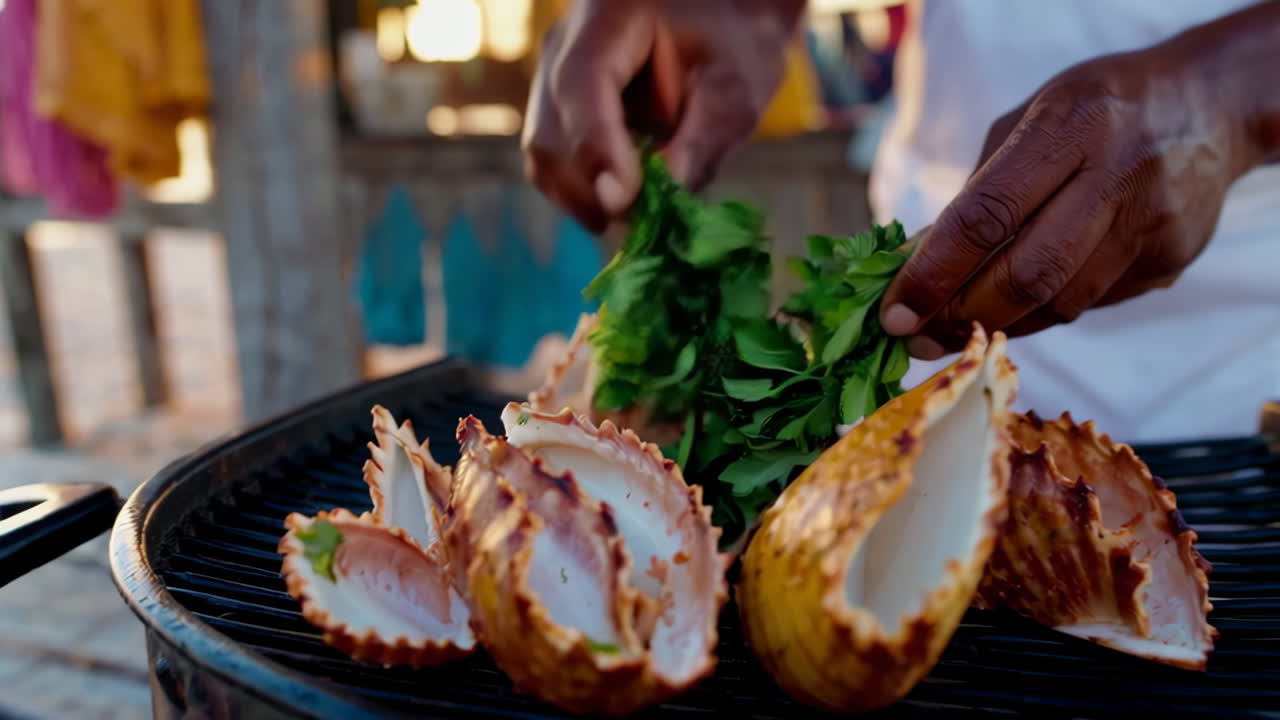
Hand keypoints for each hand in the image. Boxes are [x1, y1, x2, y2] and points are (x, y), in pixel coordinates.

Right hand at [521, 0, 805, 232]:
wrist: (723, 23)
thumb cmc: (735, 44)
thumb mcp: (736, 87)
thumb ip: (704, 138)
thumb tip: (666, 194)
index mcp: (609, 18)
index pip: (582, 83)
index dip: (596, 147)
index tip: (623, 203)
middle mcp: (565, 47)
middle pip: (550, 133)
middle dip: (590, 191)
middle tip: (643, 227)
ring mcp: (554, 81)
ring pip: (546, 158)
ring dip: (588, 200)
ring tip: (642, 219)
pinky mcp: (560, 114)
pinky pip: (558, 166)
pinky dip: (590, 195)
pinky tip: (632, 204)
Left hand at [878, 20, 1274, 359]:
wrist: (1208, 105)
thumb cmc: (1094, 111)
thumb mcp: (1030, 119)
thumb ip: (978, 191)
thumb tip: (917, 268)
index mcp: (1070, 128)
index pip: (986, 217)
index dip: (933, 275)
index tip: (894, 314)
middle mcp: (1117, 176)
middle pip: (1027, 276)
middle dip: (961, 317)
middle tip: (918, 336)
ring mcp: (1152, 224)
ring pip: (1060, 304)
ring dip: (998, 325)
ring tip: (956, 327)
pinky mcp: (1170, 260)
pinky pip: (1089, 303)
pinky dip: (1043, 311)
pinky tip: (1020, 302)